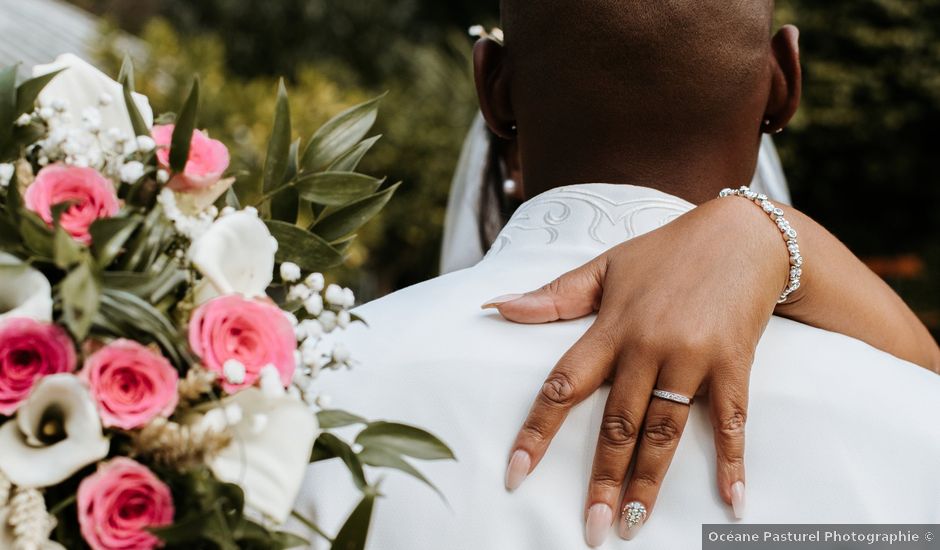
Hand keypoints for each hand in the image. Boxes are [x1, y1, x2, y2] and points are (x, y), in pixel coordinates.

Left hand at [484, 196, 790, 545]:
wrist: (742, 234)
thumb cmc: (666, 252)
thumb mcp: (605, 266)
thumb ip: (552, 296)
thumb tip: (495, 306)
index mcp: (611, 327)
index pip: (564, 385)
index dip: (537, 431)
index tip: (516, 472)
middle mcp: (648, 345)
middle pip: (617, 423)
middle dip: (602, 478)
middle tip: (591, 528)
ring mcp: (692, 356)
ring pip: (665, 429)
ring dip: (649, 480)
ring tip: (633, 523)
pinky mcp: (733, 362)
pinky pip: (732, 419)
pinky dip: (733, 460)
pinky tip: (732, 501)